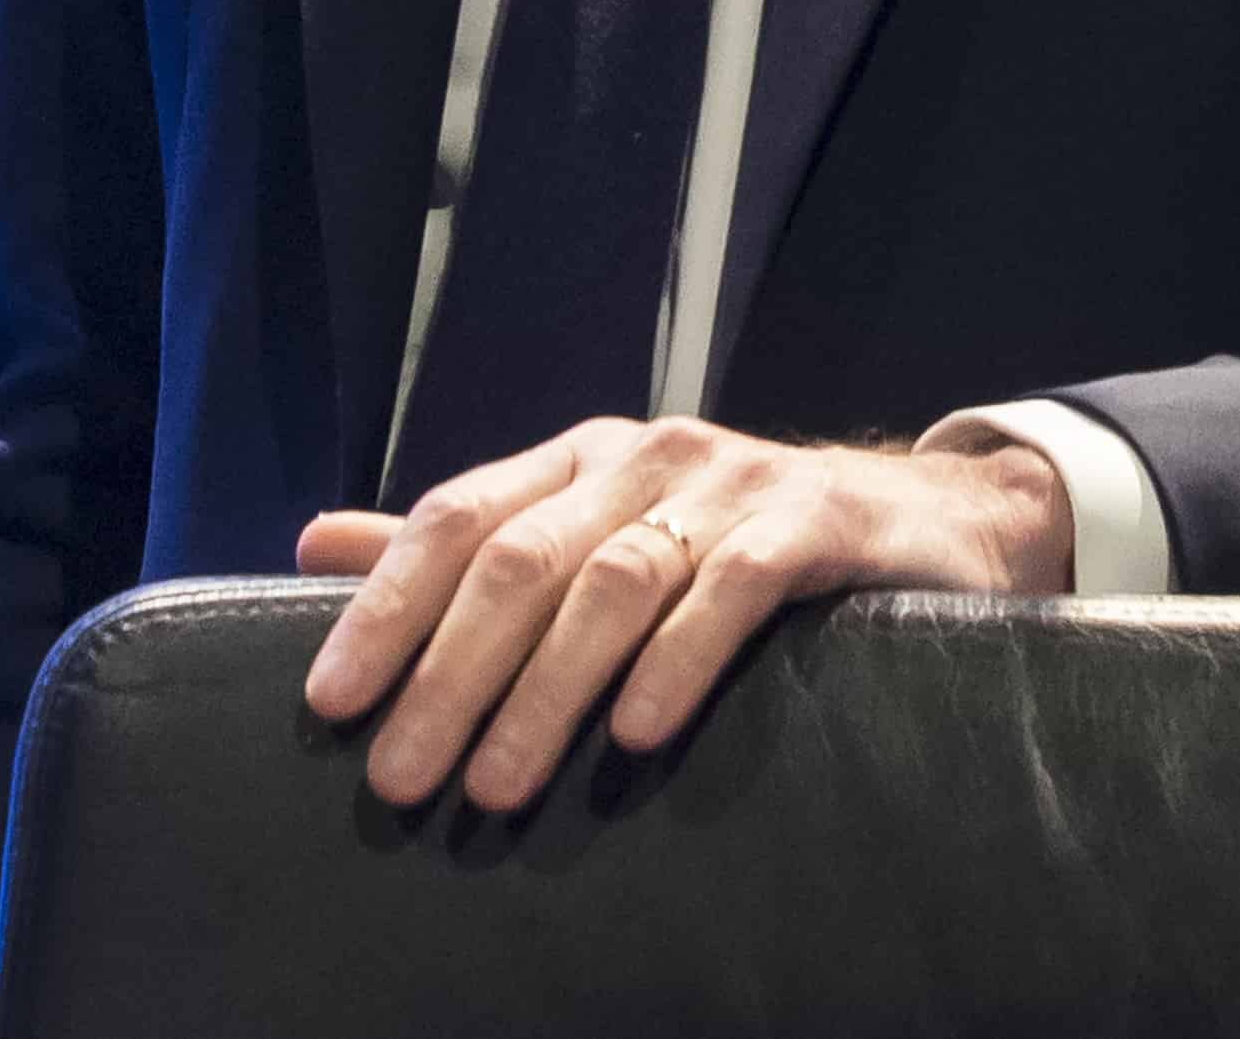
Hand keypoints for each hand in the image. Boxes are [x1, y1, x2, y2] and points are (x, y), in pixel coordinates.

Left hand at [293, 416, 1073, 809]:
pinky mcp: (812, 521)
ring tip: (499, 783)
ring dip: (546, 690)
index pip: (453, 520)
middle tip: (402, 774)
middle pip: (519, 560)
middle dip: (449, 673)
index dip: (384, 606)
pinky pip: (733, 586)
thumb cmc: (733, 538)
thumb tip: (314, 544)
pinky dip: (676, 659)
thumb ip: (464, 544)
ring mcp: (728, 480)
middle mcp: (638, 457)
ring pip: (612, 580)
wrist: (925, 518)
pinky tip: (636, 732)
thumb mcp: (594, 531)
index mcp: (572, 462)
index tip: (328, 701)